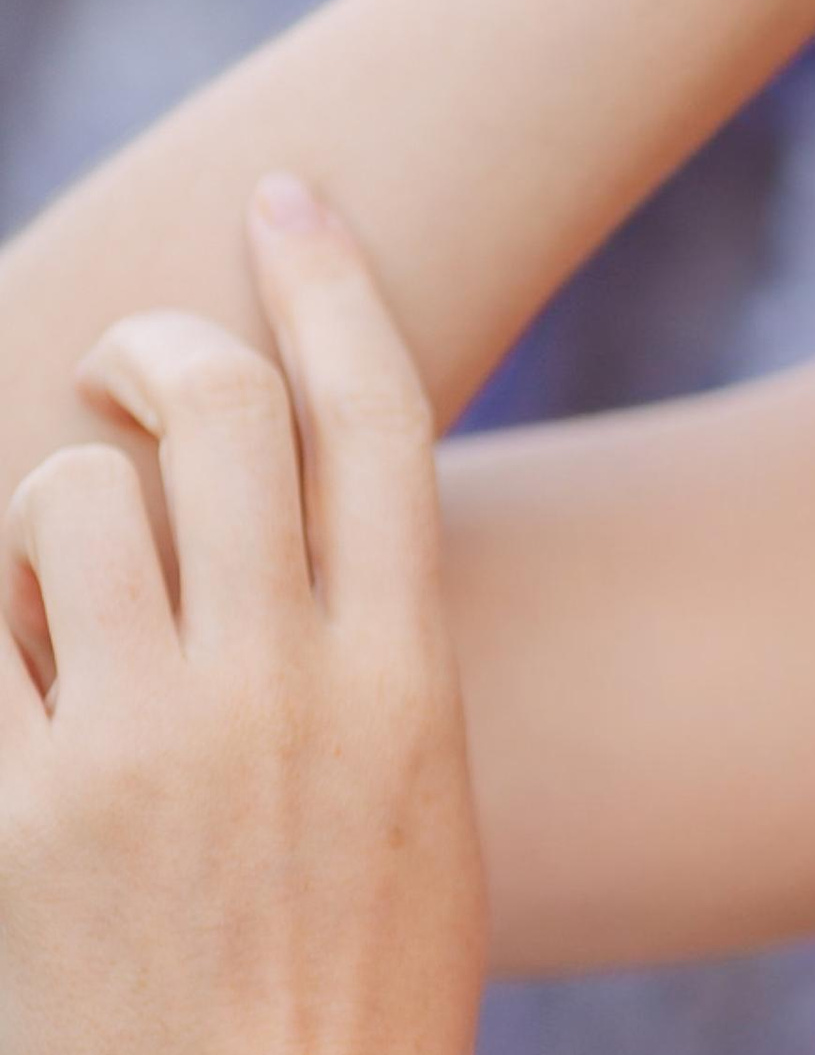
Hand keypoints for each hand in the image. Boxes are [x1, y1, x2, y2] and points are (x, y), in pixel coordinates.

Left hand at [0, 173, 486, 1054]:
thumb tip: (296, 525)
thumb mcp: (413, 798)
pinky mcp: (12, 818)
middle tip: (131, 356)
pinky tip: (28, 670)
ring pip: (68, 503)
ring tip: (61, 568)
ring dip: (56, 500)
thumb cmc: (351, 990)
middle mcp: (278, 684)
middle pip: (222, 414)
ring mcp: (135, 751)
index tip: (288, 199)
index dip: (329, 280)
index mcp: (401, 672)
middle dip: (163, 347)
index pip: (372, 411)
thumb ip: (362, 652)